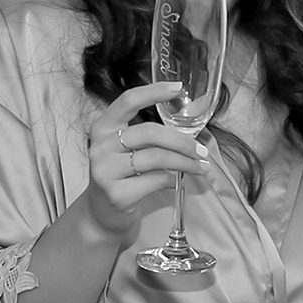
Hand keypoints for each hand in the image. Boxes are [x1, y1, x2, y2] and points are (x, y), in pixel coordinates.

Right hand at [81, 81, 209, 234]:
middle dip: (182, 141)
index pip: (128, 101)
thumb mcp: (126, 150)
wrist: (102, 214)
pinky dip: (173, 179)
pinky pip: (156, 180)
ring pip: (157, 157)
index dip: (153, 92)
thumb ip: (149, 136)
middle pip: (150, 132)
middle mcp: (100, 146)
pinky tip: (177, 181)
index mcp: (103, 128)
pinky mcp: (117, 194)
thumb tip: (192, 132)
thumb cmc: (121, 176)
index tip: (178, 88)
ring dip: (185, 162)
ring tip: (200, 167)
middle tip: (202, 150)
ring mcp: (106, 171)